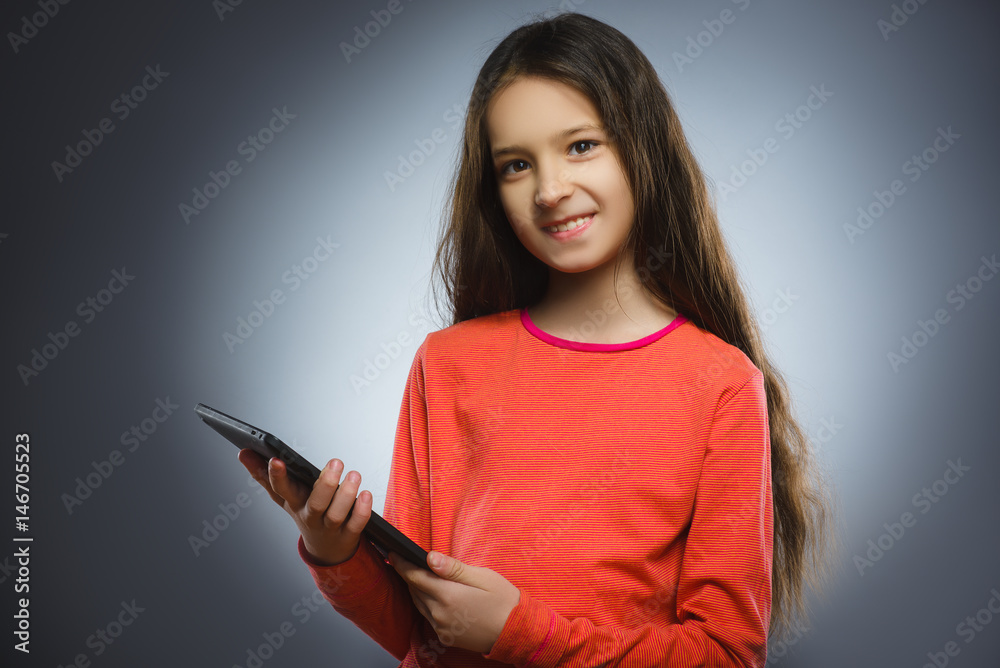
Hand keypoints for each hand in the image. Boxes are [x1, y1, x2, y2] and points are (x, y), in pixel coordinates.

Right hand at [238, 449, 372, 565]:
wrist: (326, 550)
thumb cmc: (304, 511)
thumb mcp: (284, 496)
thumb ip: (262, 475)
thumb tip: (242, 453)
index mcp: (293, 503)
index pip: (281, 490)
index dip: (277, 476)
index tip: (276, 459)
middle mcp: (310, 516)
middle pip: (315, 504)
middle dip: (325, 484)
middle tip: (336, 462)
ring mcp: (330, 528)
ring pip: (337, 514)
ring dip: (346, 494)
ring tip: (354, 475)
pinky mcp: (348, 535)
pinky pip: (356, 524)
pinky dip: (362, 510)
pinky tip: (366, 494)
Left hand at [388, 550, 520, 653]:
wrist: (515, 631)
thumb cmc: (503, 600)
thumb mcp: (482, 576)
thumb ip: (453, 568)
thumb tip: (429, 558)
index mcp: (448, 595)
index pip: (415, 577)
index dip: (401, 564)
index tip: (392, 553)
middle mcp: (440, 614)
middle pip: (415, 590)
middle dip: (408, 575)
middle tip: (402, 561)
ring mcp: (441, 628)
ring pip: (419, 604)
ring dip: (415, 589)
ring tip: (415, 576)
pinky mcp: (445, 637)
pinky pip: (428, 617)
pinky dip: (425, 604)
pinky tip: (430, 595)